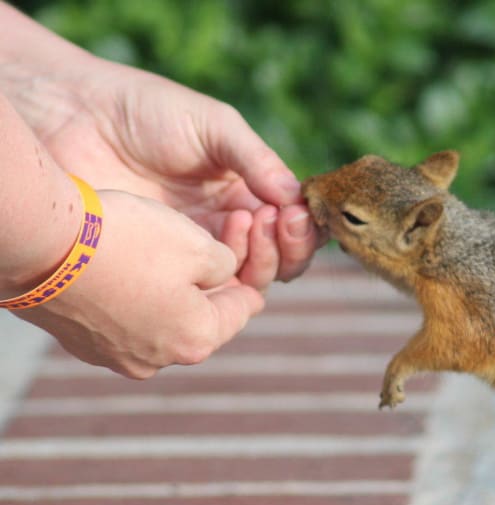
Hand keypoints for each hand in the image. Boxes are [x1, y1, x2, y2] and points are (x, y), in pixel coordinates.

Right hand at [14, 190, 264, 378]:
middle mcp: (158, 360)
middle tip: (204, 251)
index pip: (242, 308)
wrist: (41, 244)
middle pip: (199, 321)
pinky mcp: (81, 344)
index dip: (247, 276)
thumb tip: (225, 273)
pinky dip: (127, 298)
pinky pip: (119, 320)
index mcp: (197, 340)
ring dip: (165, 293)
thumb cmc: (128, 241)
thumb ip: (226, 265)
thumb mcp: (198, 245)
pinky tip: (120, 267)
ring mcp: (115, 357)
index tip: (247, 255)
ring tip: (158, 256)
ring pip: (159, 321)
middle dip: (204, 287)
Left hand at [16, 59, 320, 288]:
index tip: (292, 211)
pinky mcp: (168, 268)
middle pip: (280, 260)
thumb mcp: (215, 126)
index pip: (293, 226)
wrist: (79, 121)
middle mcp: (230, 226)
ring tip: (244, 221)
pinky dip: (223, 272)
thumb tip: (296, 199)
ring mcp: (198, 250)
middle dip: (288, 245)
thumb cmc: (148, 112)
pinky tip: (212, 240)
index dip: (303, 226)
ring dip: (261, 258)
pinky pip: (209, 288)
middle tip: (275, 220)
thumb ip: (257, 160)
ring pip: (250, 279)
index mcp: (248, 193)